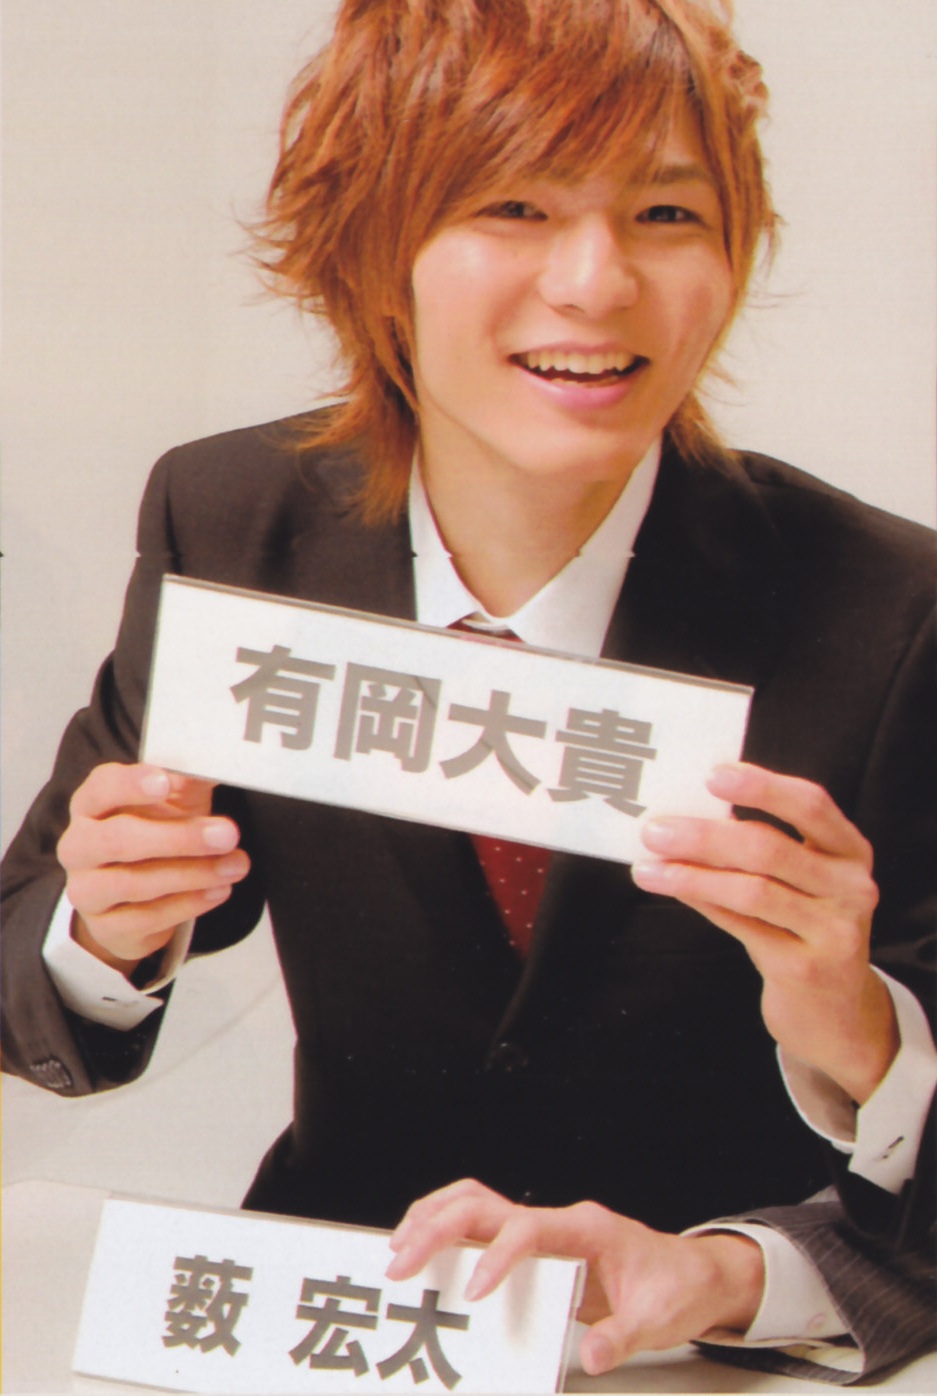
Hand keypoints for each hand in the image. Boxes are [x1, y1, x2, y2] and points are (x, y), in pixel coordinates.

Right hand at [57, 762, 248, 971]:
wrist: (130, 899)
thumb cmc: (150, 835)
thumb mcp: (172, 804)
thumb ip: (189, 782)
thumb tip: (217, 765)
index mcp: (91, 805)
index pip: (101, 788)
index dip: (130, 784)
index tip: (165, 782)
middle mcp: (80, 846)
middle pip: (118, 839)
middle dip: (178, 837)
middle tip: (226, 834)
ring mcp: (88, 889)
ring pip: (134, 883)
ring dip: (194, 873)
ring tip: (235, 865)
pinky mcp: (107, 926)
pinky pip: (146, 918)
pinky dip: (188, 903)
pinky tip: (219, 890)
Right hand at [386, 1179, 763, 1375]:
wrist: (694, 1274)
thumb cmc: (675, 1288)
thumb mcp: (658, 1320)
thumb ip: (621, 1336)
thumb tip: (589, 1355)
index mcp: (585, 1228)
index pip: (526, 1228)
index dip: (496, 1257)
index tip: (473, 1292)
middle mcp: (558, 1220)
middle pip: (484, 1203)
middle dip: (437, 1227)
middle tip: (400, 1261)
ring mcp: (544, 1228)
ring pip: (475, 1202)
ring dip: (432, 1219)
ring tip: (397, 1249)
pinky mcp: (535, 1245)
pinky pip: (481, 1226)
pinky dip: (446, 1232)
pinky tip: (424, 1255)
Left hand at [632, 761, 894, 1102]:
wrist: (835, 1010)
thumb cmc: (802, 926)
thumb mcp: (802, 880)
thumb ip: (764, 845)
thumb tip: (685, 812)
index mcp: (850, 851)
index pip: (811, 804)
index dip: (762, 786)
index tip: (712, 775)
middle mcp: (851, 887)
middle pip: (770, 848)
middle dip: (705, 836)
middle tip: (655, 828)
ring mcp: (833, 931)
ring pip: (752, 890)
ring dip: (692, 874)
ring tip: (649, 865)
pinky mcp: (805, 968)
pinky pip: (742, 926)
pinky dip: (702, 902)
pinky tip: (671, 888)